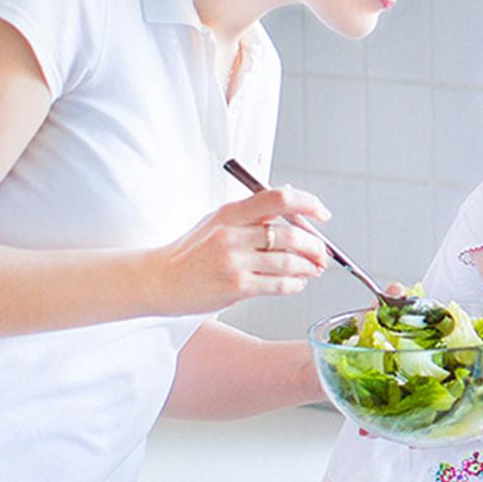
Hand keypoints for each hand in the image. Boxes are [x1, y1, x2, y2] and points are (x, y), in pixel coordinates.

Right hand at [146, 186, 330, 315]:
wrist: (160, 280)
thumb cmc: (191, 252)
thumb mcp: (218, 221)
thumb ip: (253, 211)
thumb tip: (290, 194)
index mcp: (231, 213)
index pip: (279, 198)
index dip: (308, 204)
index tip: (322, 214)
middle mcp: (233, 234)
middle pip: (290, 234)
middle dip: (315, 246)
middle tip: (322, 253)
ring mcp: (234, 261)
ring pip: (289, 261)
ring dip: (309, 267)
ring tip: (314, 269)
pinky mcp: (236, 287)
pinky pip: (278, 285)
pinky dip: (295, 284)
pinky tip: (297, 283)